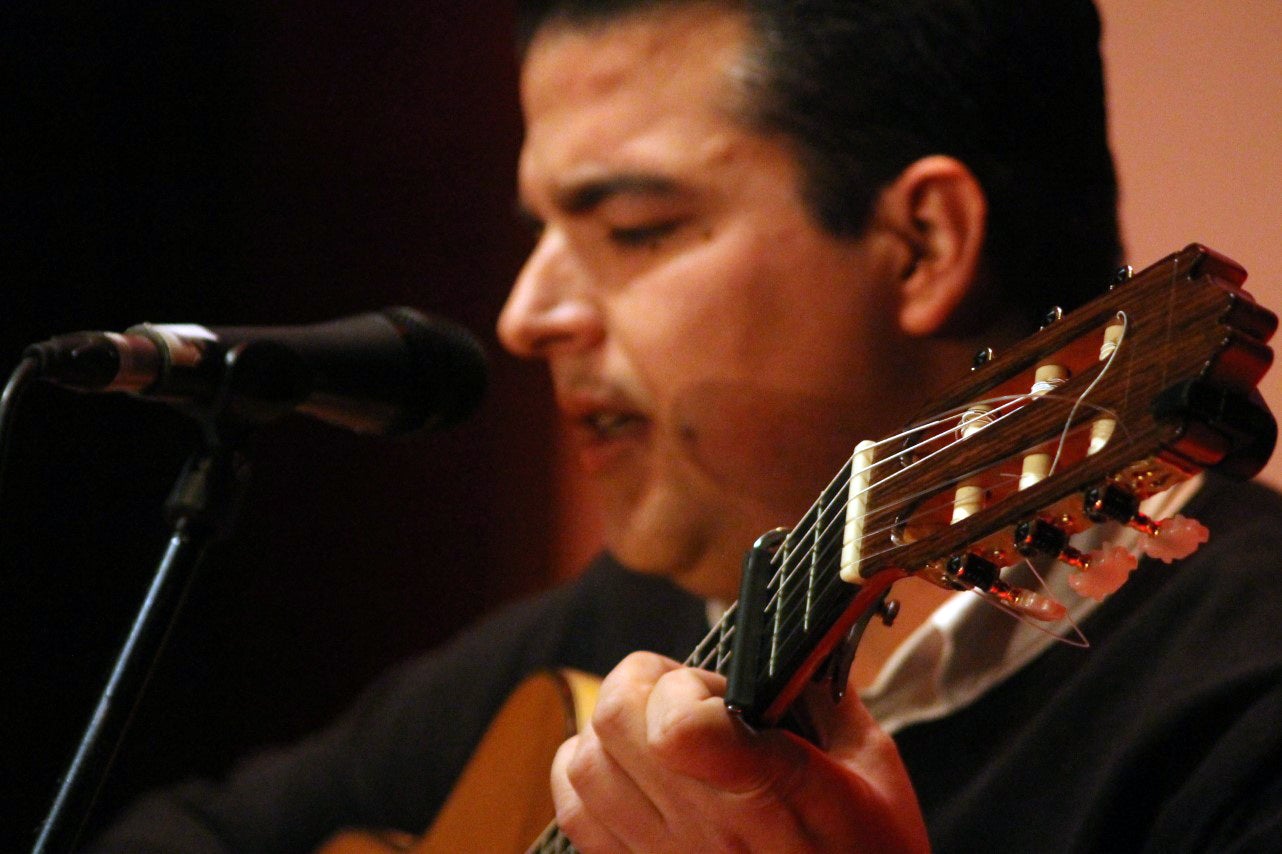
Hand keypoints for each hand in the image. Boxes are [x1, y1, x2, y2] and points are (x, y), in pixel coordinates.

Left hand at [550, 652, 929, 852]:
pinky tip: (630, 772)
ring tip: (657, 734)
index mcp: (770, 792)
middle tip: (686, 697)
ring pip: (581, 761)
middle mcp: (704, 829)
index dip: (685, 686)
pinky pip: (575, 813)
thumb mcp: (873, 766)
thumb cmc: (870, 853)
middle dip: (643, 683)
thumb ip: (824, 693)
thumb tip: (785, 645)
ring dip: (612, 730)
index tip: (719, 691)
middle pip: (613, 720)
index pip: (677, 725)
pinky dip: (587, 775)